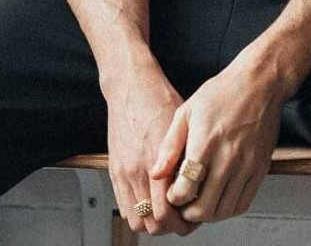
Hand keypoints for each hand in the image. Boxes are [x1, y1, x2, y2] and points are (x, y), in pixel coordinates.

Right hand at [104, 58, 202, 236]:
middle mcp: (136, 171)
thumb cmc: (158, 100)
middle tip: (185, 218)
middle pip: (152, 223)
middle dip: (171, 226)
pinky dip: (138, 211)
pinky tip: (152, 201)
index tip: (194, 216)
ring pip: (136, 220)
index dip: (182, 222)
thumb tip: (196, 186)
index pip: (165, 212)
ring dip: (153, 222)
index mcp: (156, 161)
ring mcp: (123, 172)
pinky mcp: (114, 169)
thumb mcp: (181, 126)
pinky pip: (123, 205)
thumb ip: (185, 160)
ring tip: (169, 212)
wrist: (130, 85)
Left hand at [149, 49, 284, 223]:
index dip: (174, 198)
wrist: (259, 83)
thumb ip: (170, 145)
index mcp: (205, 143)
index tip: (172, 192)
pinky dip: (228, 209)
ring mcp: (246, 165)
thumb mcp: (187, 111)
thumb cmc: (222, 93)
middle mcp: (227, 158)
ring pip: (224, 210)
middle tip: (184, 203)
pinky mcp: (260, 168)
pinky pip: (243, 203)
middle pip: (204, 208)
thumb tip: (156, 173)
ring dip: (208, 213)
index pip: (185, 190)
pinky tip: (220, 197)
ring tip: (200, 201)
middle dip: (188, 212)